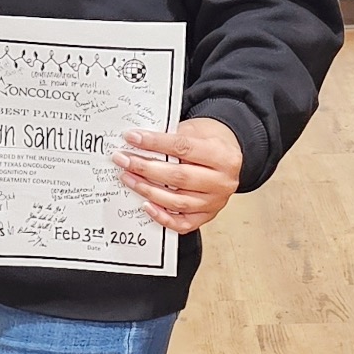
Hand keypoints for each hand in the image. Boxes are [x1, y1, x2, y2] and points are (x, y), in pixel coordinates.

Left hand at [111, 117, 242, 233]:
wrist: (229, 154)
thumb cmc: (211, 141)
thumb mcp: (196, 129)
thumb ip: (172, 136)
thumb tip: (140, 143)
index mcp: (222, 155)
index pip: (183, 147)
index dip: (155, 142)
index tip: (132, 138)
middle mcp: (222, 181)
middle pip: (179, 177)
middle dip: (145, 168)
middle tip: (124, 160)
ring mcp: (215, 202)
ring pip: (178, 202)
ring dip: (148, 190)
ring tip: (128, 178)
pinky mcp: (207, 216)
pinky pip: (183, 223)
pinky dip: (162, 217)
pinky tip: (146, 205)